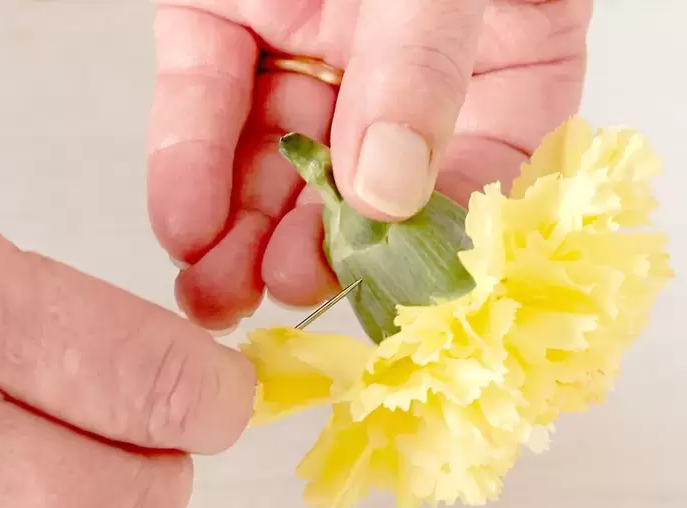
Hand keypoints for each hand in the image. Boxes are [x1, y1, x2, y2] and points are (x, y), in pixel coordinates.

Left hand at [148, 0, 591, 329]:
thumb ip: (424, 64)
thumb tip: (390, 188)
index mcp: (503, 55)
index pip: (477, 171)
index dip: (431, 241)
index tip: (388, 295)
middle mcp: (406, 64)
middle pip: (364, 186)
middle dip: (317, 252)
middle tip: (280, 300)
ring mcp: (314, 43)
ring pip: (279, 162)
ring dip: (244, 235)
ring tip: (217, 294)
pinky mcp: (226, 16)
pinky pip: (203, 103)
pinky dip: (187, 166)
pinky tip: (183, 226)